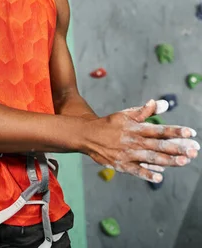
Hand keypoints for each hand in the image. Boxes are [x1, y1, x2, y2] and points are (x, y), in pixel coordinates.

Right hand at [83, 99, 199, 182]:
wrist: (88, 135)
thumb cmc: (110, 124)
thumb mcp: (126, 114)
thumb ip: (145, 111)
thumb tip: (161, 103)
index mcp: (136, 127)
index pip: (159, 129)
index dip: (175, 131)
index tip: (190, 132)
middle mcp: (134, 140)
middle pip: (159, 144)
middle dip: (178, 147)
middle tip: (194, 150)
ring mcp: (128, 154)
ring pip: (151, 158)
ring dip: (169, 160)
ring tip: (184, 161)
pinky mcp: (122, 165)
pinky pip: (137, 170)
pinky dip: (147, 173)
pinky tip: (160, 177)